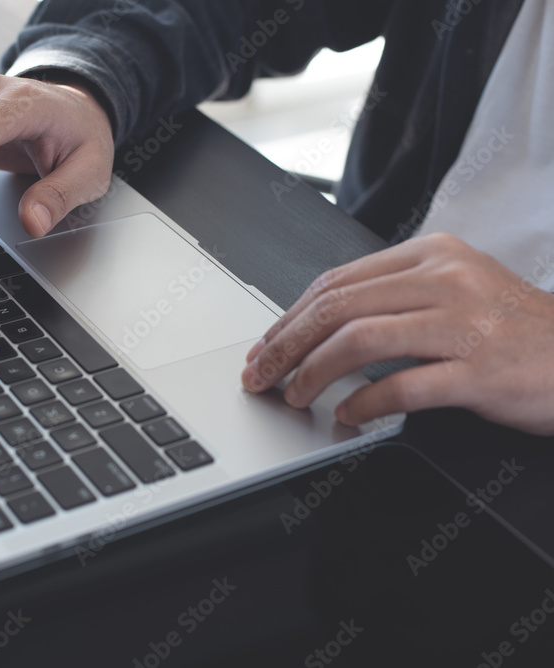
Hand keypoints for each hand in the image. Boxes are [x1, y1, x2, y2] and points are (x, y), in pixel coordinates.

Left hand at [241, 233, 553, 435]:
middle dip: (285, 345)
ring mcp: (465, 323)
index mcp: (433, 255)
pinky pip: (404, 386)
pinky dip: (365, 404)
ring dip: (313, 373)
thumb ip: (396, 298)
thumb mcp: (457, 292)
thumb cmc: (519, 331)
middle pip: (337, 308)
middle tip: (260, 374)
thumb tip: (321, 326)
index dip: (289, 317)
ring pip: (359, 340)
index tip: (265, 345)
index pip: (337, 282)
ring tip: (293, 396)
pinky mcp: (480, 370)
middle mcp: (446, 280)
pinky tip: (347, 416)